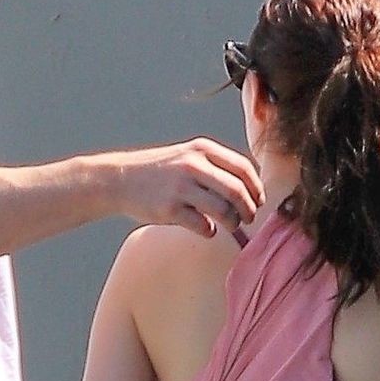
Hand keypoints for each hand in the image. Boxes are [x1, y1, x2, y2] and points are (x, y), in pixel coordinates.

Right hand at [113, 138, 262, 239]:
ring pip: (223, 210)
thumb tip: (248, 188)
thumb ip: (215, 166)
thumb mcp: (187, 155)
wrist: (120, 179)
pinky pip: (202, 226)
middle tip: (249, 218)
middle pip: (237, 190)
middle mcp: (193, 165)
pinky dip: (210, 231)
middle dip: (249, 208)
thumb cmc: (160, 172)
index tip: (259, 201)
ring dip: (233, 223)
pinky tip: (207, 230)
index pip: (243, 168)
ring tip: (232, 226)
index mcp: (202, 149)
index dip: (256, 188)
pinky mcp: (170, 209)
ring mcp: (181, 187)